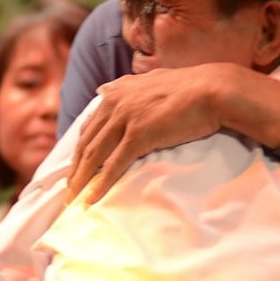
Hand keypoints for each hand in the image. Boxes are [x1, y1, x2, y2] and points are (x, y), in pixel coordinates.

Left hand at [71, 66, 227, 202]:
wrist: (212, 90)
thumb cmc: (189, 88)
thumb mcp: (150, 80)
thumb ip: (125, 87)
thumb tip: (102, 90)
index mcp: (116, 92)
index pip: (89, 126)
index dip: (79, 150)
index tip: (74, 169)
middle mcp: (115, 103)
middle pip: (86, 143)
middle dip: (74, 170)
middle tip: (67, 191)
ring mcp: (125, 118)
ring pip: (95, 155)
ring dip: (81, 180)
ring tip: (73, 200)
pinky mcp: (138, 135)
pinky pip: (114, 165)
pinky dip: (101, 184)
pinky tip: (91, 199)